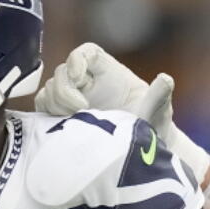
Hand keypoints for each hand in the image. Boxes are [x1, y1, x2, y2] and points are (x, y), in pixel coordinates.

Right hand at [34, 44, 209, 182]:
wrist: (140, 155)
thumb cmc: (151, 127)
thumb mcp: (158, 113)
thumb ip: (159, 97)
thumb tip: (166, 80)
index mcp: (110, 74)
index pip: (86, 53)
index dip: (77, 60)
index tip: (80, 78)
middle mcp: (88, 82)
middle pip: (62, 72)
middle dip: (65, 89)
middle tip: (80, 110)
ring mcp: (73, 98)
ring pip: (50, 89)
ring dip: (56, 103)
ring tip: (75, 121)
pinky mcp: (62, 116)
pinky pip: (43, 107)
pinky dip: (47, 114)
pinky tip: (64, 127)